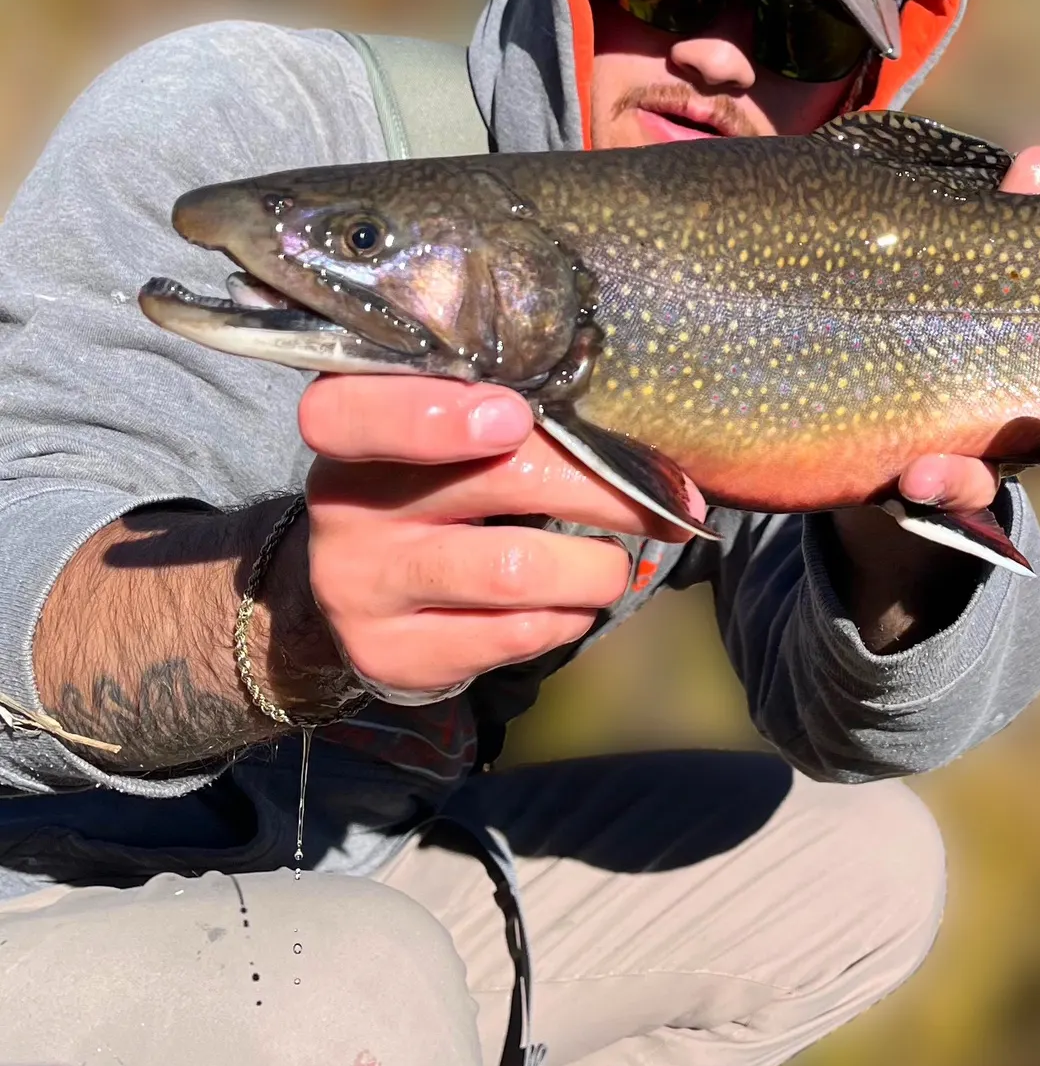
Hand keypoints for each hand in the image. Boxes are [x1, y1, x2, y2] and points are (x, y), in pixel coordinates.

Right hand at [298, 377, 703, 696]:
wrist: (365, 586)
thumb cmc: (432, 481)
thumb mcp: (443, 430)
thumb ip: (506, 414)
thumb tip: (628, 427)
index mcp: (352, 426)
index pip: (354, 412)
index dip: (434, 414)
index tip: (516, 417)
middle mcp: (345, 506)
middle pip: (491, 483)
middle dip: (601, 489)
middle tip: (668, 499)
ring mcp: (361, 586)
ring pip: (514, 573)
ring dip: (595, 569)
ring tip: (613, 565)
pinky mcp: (391, 653)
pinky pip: (511, 636)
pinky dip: (565, 617)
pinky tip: (569, 604)